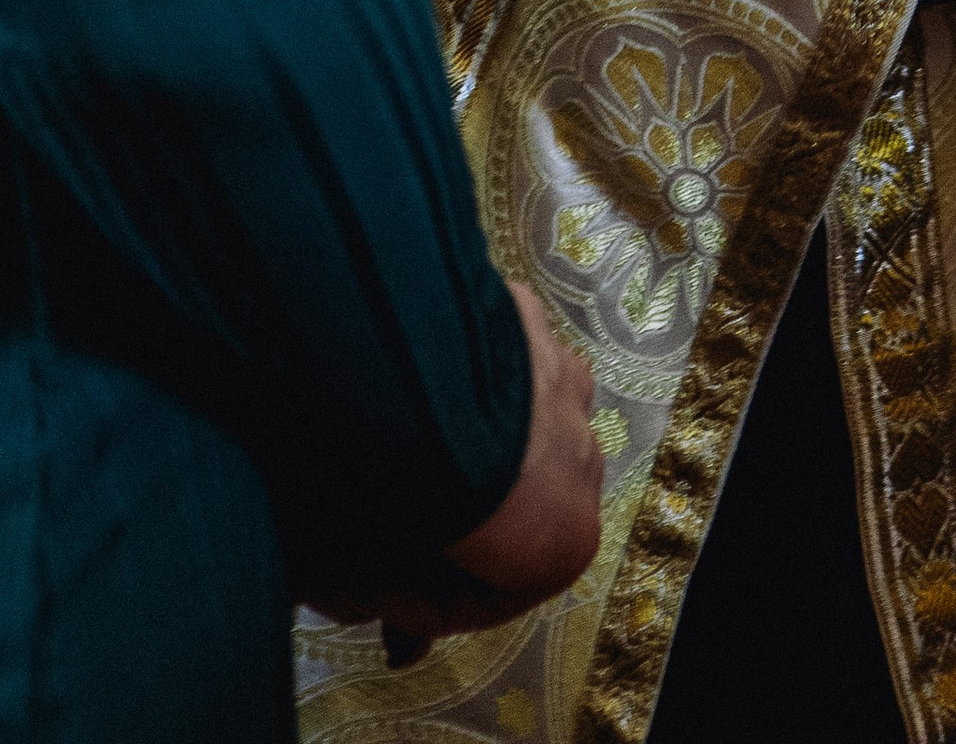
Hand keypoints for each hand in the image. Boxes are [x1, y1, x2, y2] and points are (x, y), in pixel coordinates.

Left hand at [363, 283, 603, 658]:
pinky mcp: (526, 314)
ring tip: (383, 446)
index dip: (426, 600)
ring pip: (510, 425)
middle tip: (373, 527)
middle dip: (448, 520)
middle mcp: (583, 458)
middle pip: (510, 504)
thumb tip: (395, 641)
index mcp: (567, 541)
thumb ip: (387, 605)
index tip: (374, 590)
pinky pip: (492, 358)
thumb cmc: (403, 494)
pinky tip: (395, 382)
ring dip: (461, 444)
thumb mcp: (373, 580)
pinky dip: (454, 375)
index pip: (495, 593)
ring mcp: (560, 378)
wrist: (406, 372)